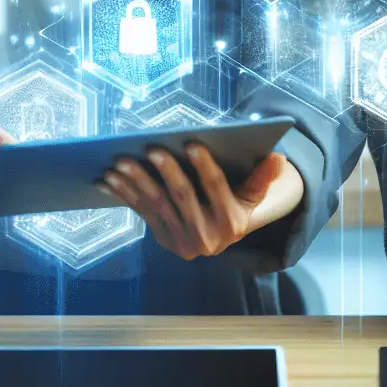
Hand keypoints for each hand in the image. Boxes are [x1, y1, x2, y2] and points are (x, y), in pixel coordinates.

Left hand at [99, 144, 297, 259]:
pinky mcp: (162, 239)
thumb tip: (279, 158)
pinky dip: (123, 194)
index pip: (216, 189)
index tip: (190, 144)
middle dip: (165, 171)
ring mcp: (181, 241)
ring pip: (156, 205)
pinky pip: (141, 212)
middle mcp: (207, 237)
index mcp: (231, 222)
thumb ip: (263, 177)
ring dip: (135, 182)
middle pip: (182, 197)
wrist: (220, 237)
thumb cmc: (236, 203)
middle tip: (151, 148)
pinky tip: (107, 179)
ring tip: (120, 161)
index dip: (204, 167)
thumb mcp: (253, 194)